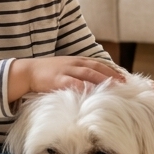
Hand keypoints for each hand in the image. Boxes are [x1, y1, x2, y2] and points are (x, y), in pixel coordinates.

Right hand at [8, 56, 123, 101]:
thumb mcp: (68, 69)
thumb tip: (96, 84)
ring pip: (89, 74)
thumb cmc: (49, 73)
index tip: (125, 77)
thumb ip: (81, 74)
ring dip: (103, 80)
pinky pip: (74, 83)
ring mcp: (67, 71)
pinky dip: (84, 87)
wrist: (28, 72)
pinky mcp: (58, 80)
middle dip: (112, 75)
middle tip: (124, 84)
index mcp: (78, 61)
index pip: (99, 64)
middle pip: (97, 68)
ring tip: (114, 87)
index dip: (113, 70)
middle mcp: (75, 64)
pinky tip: (93, 92)